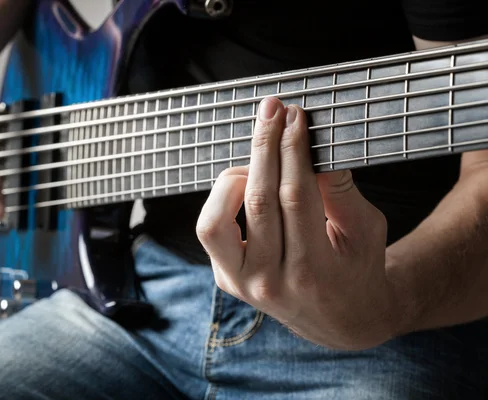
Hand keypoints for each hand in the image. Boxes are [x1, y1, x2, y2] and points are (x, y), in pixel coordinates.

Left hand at [196, 97, 400, 349]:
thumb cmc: (358, 268)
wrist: (341, 320)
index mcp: (313, 271)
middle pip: (258, 201)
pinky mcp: (225, 280)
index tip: (295, 115)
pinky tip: (247, 183)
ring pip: (215, 220)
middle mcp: (270, 282)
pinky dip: (224, 199)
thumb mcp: (364, 231)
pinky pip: (211, 230)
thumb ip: (341, 191)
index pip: (296, 196)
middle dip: (265, 146)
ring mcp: (242, 285)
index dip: (293, 150)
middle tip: (273, 110)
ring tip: (260, 157)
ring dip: (236, 176)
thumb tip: (311, 148)